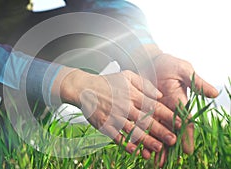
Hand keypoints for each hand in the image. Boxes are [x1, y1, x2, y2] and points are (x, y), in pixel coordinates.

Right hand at [53, 67, 181, 158]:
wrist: (84, 88)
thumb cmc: (107, 82)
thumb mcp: (127, 76)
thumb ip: (145, 84)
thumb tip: (160, 94)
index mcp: (132, 94)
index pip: (154, 107)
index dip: (167, 116)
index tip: (179, 124)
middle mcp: (125, 107)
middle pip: (146, 121)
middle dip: (161, 131)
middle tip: (173, 140)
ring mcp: (114, 117)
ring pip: (133, 131)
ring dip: (147, 141)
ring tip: (159, 148)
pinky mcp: (104, 126)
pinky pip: (117, 137)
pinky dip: (127, 145)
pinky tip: (136, 151)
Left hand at [144, 53, 218, 165]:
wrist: (148, 60)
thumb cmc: (168, 64)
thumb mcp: (184, 70)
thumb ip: (197, 82)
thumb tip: (214, 92)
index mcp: (180, 103)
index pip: (184, 123)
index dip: (186, 137)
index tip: (187, 150)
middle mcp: (167, 110)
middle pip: (168, 132)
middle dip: (167, 148)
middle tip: (164, 163)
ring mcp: (154, 110)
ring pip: (154, 131)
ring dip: (153, 145)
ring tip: (149, 159)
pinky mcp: (141, 108)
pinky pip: (140, 124)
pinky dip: (139, 135)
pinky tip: (136, 146)